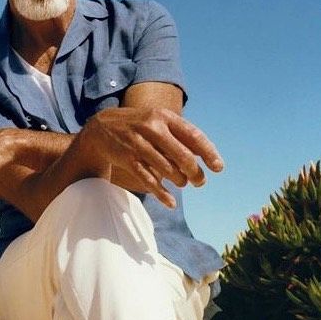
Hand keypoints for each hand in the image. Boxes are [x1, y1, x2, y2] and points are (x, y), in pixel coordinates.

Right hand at [81, 107, 222, 207]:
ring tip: (182, 183)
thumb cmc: (139, 126)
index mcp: (164, 117)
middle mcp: (152, 128)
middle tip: (199, 182)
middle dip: (195, 173)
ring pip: (167, 170)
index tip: (218, 168)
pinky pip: (149, 180)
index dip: (208, 153)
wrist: (102, 127)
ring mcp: (139, 144)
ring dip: (179, 181)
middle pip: (183, 156)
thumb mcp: (158, 121)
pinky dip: (162, 193)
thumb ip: (180, 134)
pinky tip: (170, 202)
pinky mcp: (127, 159)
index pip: (193, 136)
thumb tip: (207, 155)